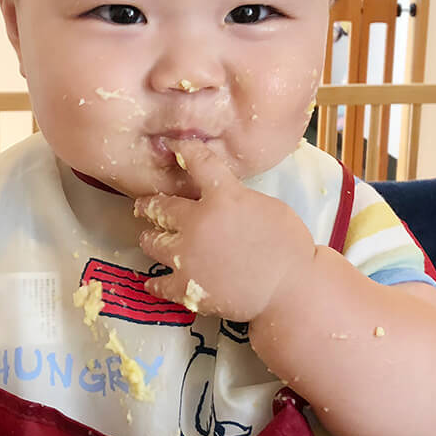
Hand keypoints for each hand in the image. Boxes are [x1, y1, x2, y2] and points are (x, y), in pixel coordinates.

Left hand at [134, 139, 316, 322]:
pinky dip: (156, 282)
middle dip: (149, 205)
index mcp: (222, 197)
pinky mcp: (186, 288)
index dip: (183, 150)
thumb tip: (219, 196)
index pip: (197, 162)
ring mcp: (188, 257)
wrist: (292, 289)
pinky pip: (160, 283)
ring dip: (151, 239)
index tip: (172, 146)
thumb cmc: (288, 245)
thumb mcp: (266, 205)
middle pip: (160, 207)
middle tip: (143, 206)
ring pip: (152, 243)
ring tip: (149, 240)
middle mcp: (197, 223)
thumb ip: (235, 197)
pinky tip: (154, 282)